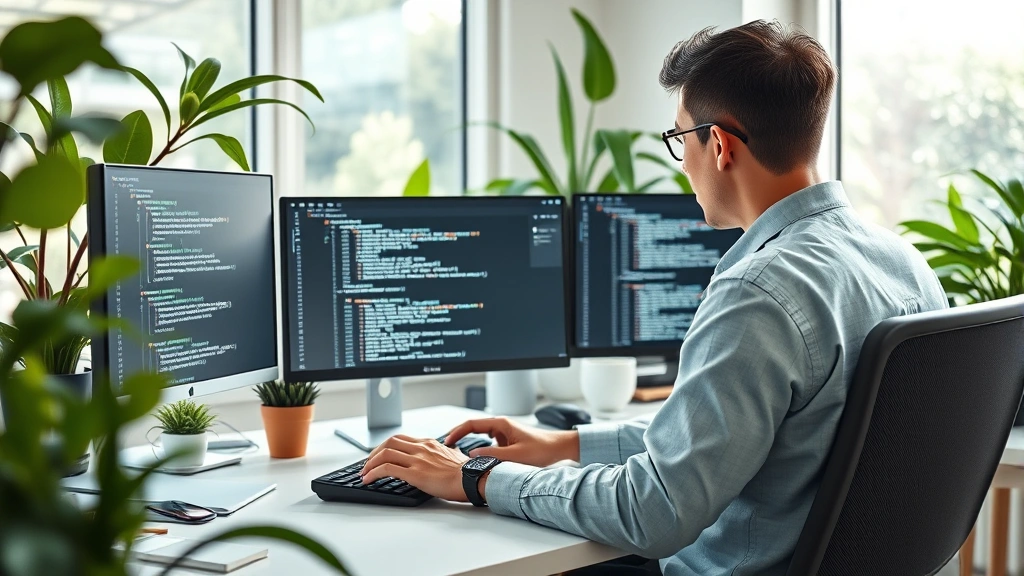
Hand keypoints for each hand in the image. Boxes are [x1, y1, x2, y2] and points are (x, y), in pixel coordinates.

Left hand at [360, 435, 470, 501]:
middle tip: (367, 464)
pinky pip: (387, 469)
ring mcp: (417, 460)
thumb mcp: (452, 457)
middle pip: (389, 442)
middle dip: (374, 453)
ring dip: (370, 464)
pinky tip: (368, 480)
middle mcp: (421, 448)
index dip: (386, 447)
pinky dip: (373, 473)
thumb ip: (442, 455)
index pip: (401, 439)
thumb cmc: (466, 472)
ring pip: (385, 453)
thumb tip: (440, 460)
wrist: (473, 478)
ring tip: (364, 474)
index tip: (379, 456)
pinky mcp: (415, 473)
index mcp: (429, 444)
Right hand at [444, 417, 579, 467]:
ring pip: (480, 438)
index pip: (471, 424)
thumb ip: (493, 455)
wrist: (559, 448)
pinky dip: (480, 451)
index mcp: (501, 424)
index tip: (447, 441)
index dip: (456, 432)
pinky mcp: (507, 443)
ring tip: (456, 455)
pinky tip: (476, 461)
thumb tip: (472, 455)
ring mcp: (503, 434)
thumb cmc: (543, 448)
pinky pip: (488, 445)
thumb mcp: (516, 455)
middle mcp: (501, 426)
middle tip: (445, 448)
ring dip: (468, 444)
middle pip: (472, 428)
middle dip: (458, 437)